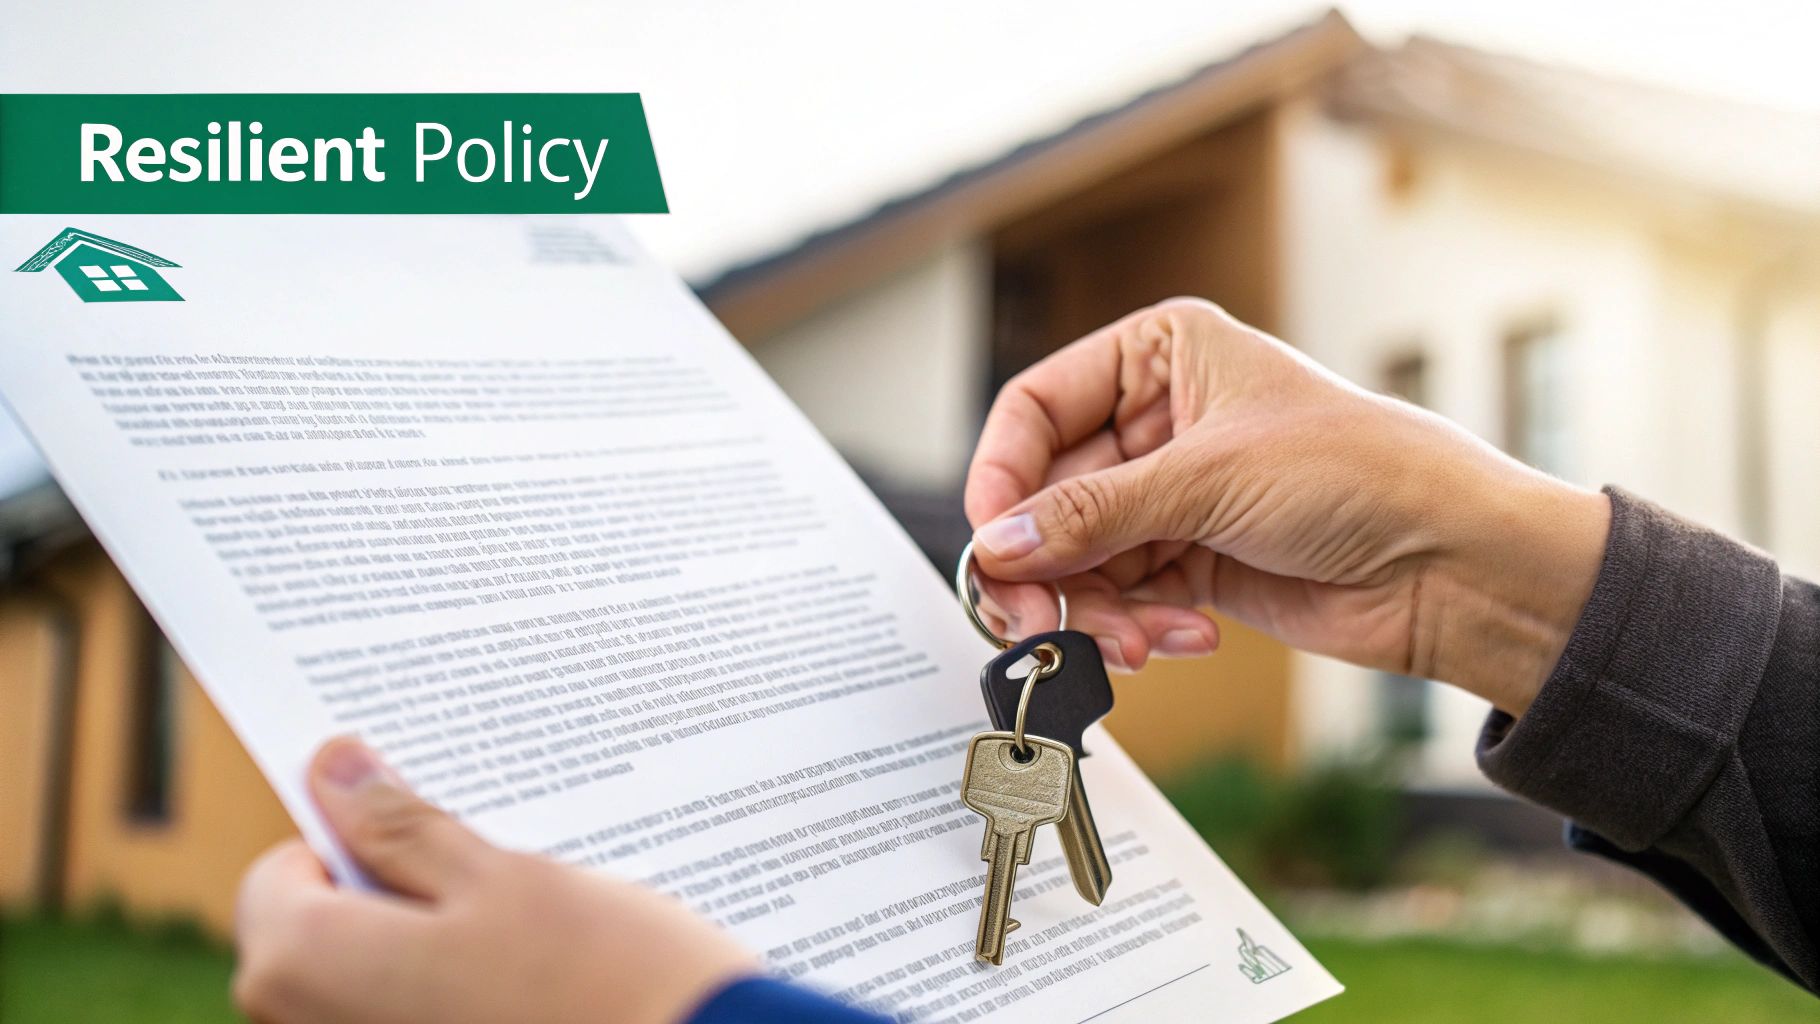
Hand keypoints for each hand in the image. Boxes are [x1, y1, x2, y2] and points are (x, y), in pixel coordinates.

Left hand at [234, 737, 754, 1023]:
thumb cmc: (603, 981)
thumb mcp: (500, 877)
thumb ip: (401, 828)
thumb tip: (334, 769)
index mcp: (305, 966)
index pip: (282, 874)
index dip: (356, 842)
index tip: (437, 832)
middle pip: (322, 936)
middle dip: (398, 897)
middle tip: (499, 882)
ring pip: (374, 985)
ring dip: (438, 949)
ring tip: (535, 939)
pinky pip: (420, 1019)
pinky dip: (464, 998)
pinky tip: (541, 989)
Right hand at [965, 299, 1608, 713]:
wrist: (1453, 564)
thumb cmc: (1360, 474)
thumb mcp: (1209, 480)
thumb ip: (1089, 515)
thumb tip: (995, 545)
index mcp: (1160, 356)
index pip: (1036, 408)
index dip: (1002, 476)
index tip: (991, 541)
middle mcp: (1156, 422)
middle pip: (1047, 497)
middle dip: (1045, 566)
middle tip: (1035, 622)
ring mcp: (1171, 497)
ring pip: (1077, 560)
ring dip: (1092, 611)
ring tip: (1131, 644)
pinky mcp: (1190, 563)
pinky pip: (1121, 599)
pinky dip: (1133, 629)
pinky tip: (1179, 641)